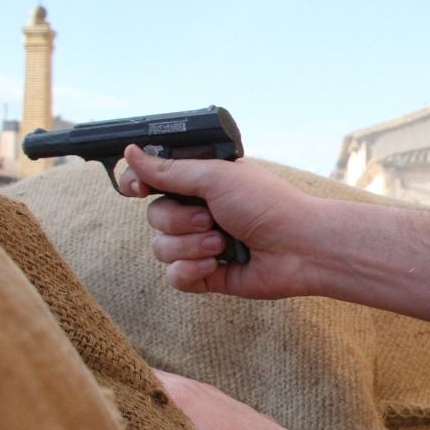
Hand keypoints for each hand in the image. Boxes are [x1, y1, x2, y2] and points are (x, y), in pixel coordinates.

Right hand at [119, 147, 317, 298]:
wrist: (300, 247)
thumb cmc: (266, 204)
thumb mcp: (215, 177)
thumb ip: (169, 170)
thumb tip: (130, 152)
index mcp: (201, 183)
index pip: (152, 181)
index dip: (138, 185)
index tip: (138, 189)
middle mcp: (199, 212)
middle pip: (154, 216)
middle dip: (179, 220)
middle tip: (210, 218)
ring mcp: (202, 245)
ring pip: (161, 248)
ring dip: (189, 245)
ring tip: (221, 242)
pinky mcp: (207, 275)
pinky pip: (175, 277)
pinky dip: (191, 271)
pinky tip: (215, 266)